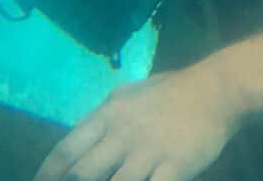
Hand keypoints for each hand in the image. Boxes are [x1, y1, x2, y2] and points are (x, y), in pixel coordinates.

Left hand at [33, 67, 241, 180]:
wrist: (214, 90)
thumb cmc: (170, 91)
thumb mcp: (129, 94)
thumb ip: (105, 116)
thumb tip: (81, 135)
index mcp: (109, 115)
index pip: (68, 148)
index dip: (48, 172)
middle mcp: (122, 135)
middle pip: (83, 173)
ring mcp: (148, 152)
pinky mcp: (174, 167)